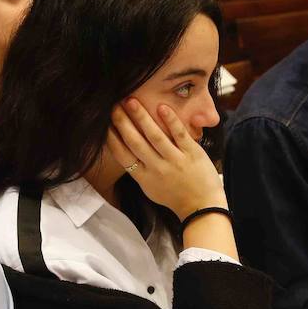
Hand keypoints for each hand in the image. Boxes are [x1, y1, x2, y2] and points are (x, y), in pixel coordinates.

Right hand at [107, 99, 225, 219]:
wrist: (203, 207)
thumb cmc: (175, 196)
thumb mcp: (150, 187)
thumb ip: (138, 169)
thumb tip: (123, 148)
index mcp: (144, 177)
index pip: (122, 155)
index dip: (111, 137)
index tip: (105, 121)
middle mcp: (157, 168)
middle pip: (135, 142)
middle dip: (122, 122)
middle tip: (114, 105)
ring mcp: (175, 160)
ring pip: (155, 136)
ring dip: (141, 117)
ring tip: (131, 101)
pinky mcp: (192, 154)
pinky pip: (179, 134)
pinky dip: (170, 120)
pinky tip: (161, 107)